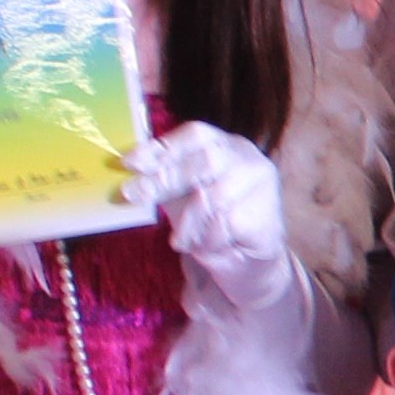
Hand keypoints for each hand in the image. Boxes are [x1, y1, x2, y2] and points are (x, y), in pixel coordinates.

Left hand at [134, 122, 302, 319]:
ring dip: (188, 222)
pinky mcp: (266, 214)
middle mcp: (248, 157)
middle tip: (134, 195)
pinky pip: (226, 225)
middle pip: (206, 160)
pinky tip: (204, 247)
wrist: (250, 260)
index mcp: (226, 144)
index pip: (196, 134)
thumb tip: (128, 169)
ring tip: (179, 241)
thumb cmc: (212, 222)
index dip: (162, 146)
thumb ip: (162, 178)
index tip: (129, 162)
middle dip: (165, 179)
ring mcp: (262, 184)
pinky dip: (208, 240)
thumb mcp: (182, 195)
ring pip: (214, 196)